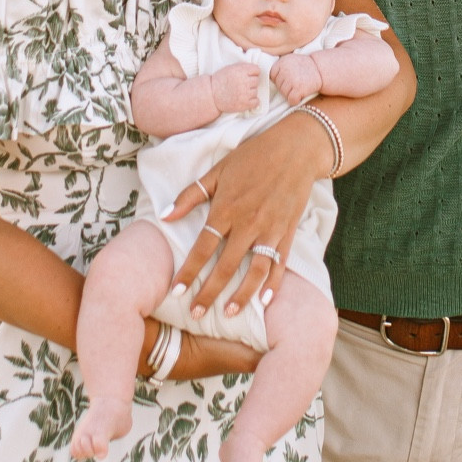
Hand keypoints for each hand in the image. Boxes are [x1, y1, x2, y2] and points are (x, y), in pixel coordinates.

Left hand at [164, 112, 333, 317]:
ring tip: (229, 313)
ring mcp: (270, 230)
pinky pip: (280, 263)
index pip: (203, 247)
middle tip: (195, 313)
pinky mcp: (288, 232)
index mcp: (227, 208)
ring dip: (242, 294)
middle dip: (209, 292)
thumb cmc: (253, 156)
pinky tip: (266, 301)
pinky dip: (274, 284)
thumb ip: (191, 195)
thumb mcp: (218, 170)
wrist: (296, 149)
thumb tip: (165, 215)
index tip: (176, 291)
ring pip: (255, 270)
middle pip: (225, 266)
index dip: (189, 271)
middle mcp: (248, 223)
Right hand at [210, 62, 261, 113]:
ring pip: (256, 91)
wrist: (211, 95)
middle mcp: (244, 82)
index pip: (257, 70)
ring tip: (241, 92)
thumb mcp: (230, 68)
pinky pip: (256, 102)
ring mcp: (245, 94)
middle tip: (242, 85)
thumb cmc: (220, 80)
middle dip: (250, 82)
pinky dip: (252, 102)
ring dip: (250, 92)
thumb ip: (242, 67)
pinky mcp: (244, 104)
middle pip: (257, 80)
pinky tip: (245, 99)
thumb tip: (256, 69)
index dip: (252, 73)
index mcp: (240, 71)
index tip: (248, 75)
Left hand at [270, 52, 321, 104]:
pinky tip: (301, 94)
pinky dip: (296, 100)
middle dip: (286, 87)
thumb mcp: (291, 60)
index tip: (289, 77)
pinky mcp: (298, 89)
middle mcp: (285, 70)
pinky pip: (291, 100)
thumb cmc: (305, 67)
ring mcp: (291, 80)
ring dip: (291, 93)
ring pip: (284, 94)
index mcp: (282, 62)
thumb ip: (280, 67)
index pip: (272, 75)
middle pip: (278, 86)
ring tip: (300, 86)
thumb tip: (266, 78)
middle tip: (297, 81)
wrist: (321, 69)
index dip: (280, 79)